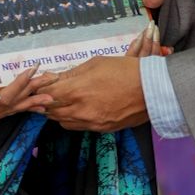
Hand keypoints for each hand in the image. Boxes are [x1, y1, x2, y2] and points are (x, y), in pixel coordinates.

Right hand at [0, 62, 44, 129]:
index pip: (2, 98)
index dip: (19, 85)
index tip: (33, 70)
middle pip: (9, 106)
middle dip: (31, 93)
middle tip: (50, 82)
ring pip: (9, 111)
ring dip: (29, 103)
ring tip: (48, 97)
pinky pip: (4, 113)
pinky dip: (20, 108)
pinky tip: (34, 107)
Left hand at [33, 55, 149, 132]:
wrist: (153, 89)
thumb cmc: (125, 71)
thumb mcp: (95, 64)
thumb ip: (71, 74)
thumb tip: (52, 78)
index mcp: (77, 90)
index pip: (46, 95)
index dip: (40, 90)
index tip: (41, 85)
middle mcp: (81, 110)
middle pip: (51, 111)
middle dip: (47, 102)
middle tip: (49, 93)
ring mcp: (92, 123)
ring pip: (63, 122)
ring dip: (59, 112)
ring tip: (65, 100)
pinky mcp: (101, 130)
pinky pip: (79, 127)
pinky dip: (74, 119)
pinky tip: (80, 108)